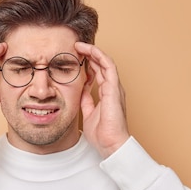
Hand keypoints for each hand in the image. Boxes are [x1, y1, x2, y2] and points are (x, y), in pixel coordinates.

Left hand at [75, 42, 129, 157]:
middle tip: (76, 47)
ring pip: (105, 62)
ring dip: (93, 51)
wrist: (110, 144)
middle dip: (89, 54)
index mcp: (107, 94)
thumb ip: (86, 101)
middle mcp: (113, 88)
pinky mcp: (114, 88)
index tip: (77, 58)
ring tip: (80, 45)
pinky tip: (89, 50)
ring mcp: (115, 87)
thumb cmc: (103, 134)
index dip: (88, 63)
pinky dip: (99, 56)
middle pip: (101, 65)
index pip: (99, 73)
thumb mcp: (89, 113)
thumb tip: (80, 91)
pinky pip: (108, 66)